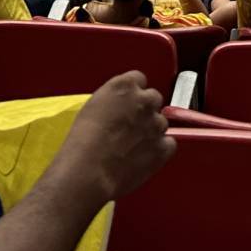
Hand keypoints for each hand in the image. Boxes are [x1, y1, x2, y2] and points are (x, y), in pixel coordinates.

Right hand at [49, 72, 174, 204]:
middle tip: (130, 127)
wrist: (89, 170)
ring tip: (132, 148)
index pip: (138, 79)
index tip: (126, 105)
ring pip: (160, 123)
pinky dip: (159, 150)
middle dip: (144, 111)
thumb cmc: (82, 141)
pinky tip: (143, 158)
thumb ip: (113, 102)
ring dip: (151, 131)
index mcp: (124, 86)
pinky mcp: (163, 147)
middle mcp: (145, 100)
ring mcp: (157, 123)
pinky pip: (168, 144)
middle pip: (153, 99)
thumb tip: (120, 109)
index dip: (132, 94)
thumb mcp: (93, 108)